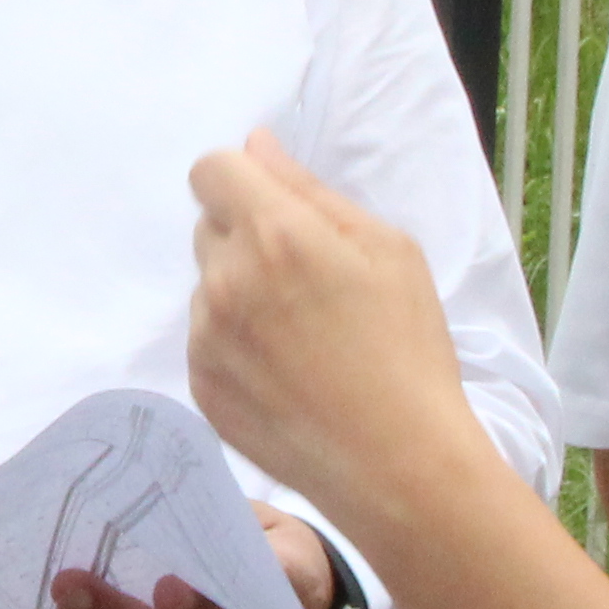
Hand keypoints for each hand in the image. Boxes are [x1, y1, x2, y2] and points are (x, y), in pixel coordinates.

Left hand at [186, 130, 481, 525]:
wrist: (397, 461)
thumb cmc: (408, 347)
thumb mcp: (386, 249)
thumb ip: (310, 190)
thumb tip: (257, 146)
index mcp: (275, 233)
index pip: (211, 170)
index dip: (241, 179)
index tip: (274, 208)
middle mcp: (226, 280)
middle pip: (210, 227)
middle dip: (247, 237)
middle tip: (305, 280)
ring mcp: (207, 338)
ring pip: (208, 286)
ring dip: (240, 293)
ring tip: (302, 336)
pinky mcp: (201, 386)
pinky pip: (206, 340)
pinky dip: (235, 344)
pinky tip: (286, 372)